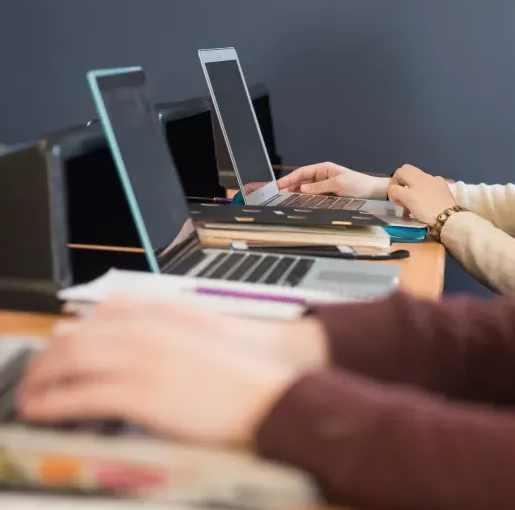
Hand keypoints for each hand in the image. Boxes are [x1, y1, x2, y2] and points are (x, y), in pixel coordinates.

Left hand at [17, 300, 326, 447]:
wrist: (276, 384)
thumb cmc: (253, 363)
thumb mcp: (212, 330)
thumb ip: (177, 326)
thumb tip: (150, 339)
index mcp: (168, 312)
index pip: (107, 311)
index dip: (78, 329)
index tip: (65, 344)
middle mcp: (150, 329)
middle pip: (80, 334)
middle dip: (50, 356)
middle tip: (38, 375)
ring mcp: (143, 359)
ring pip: (72, 360)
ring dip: (43, 378)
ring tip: (32, 395)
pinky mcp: (140, 393)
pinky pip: (81, 396)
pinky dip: (53, 403)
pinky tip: (43, 410)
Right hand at [276, 162, 387, 198]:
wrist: (372, 192)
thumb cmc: (358, 185)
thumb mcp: (339, 184)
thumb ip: (320, 187)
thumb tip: (302, 189)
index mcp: (323, 169)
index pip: (301, 172)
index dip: (288, 179)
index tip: (277, 185)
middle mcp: (322, 177)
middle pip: (301, 182)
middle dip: (288, 188)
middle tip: (276, 196)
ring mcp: (324, 187)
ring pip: (305, 191)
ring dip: (295, 195)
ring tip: (283, 201)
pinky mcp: (328, 196)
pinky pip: (313, 197)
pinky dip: (305, 201)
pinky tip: (298, 205)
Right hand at [388, 164, 456, 225]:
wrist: (449, 218)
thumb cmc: (425, 208)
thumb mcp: (406, 199)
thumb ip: (396, 191)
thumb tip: (394, 190)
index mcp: (416, 176)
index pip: (399, 172)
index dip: (393, 183)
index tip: (395, 198)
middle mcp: (427, 175)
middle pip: (409, 174)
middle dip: (403, 185)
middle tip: (403, 199)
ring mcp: (437, 182)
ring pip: (419, 182)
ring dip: (413, 190)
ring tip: (413, 205)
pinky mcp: (444, 190)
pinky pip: (430, 188)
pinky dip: (424, 193)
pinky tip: (426, 204)